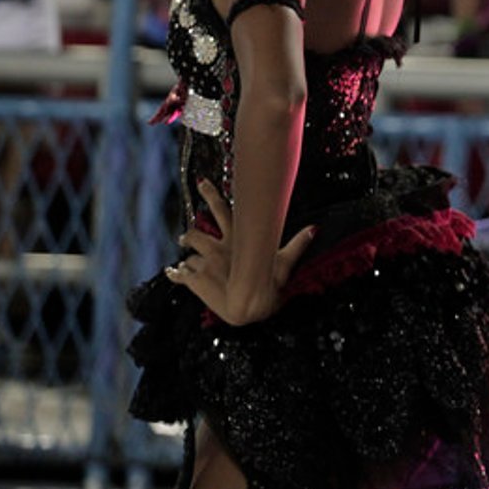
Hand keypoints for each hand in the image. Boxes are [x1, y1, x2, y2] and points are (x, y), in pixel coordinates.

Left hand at [164, 179, 316, 325]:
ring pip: (189, 254)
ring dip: (187, 256)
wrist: (248, 306)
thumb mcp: (285, 261)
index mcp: (237, 239)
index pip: (223, 210)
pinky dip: (175, 273)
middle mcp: (218, 248)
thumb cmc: (268, 284)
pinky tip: (172, 272)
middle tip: (183, 232)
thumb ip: (297, 243)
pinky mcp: (195, 280)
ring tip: (185, 259)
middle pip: (198, 229)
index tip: (201, 182)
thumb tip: (315, 228)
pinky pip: (179, 274)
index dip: (210, 194)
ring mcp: (205, 264)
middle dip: (189, 229)